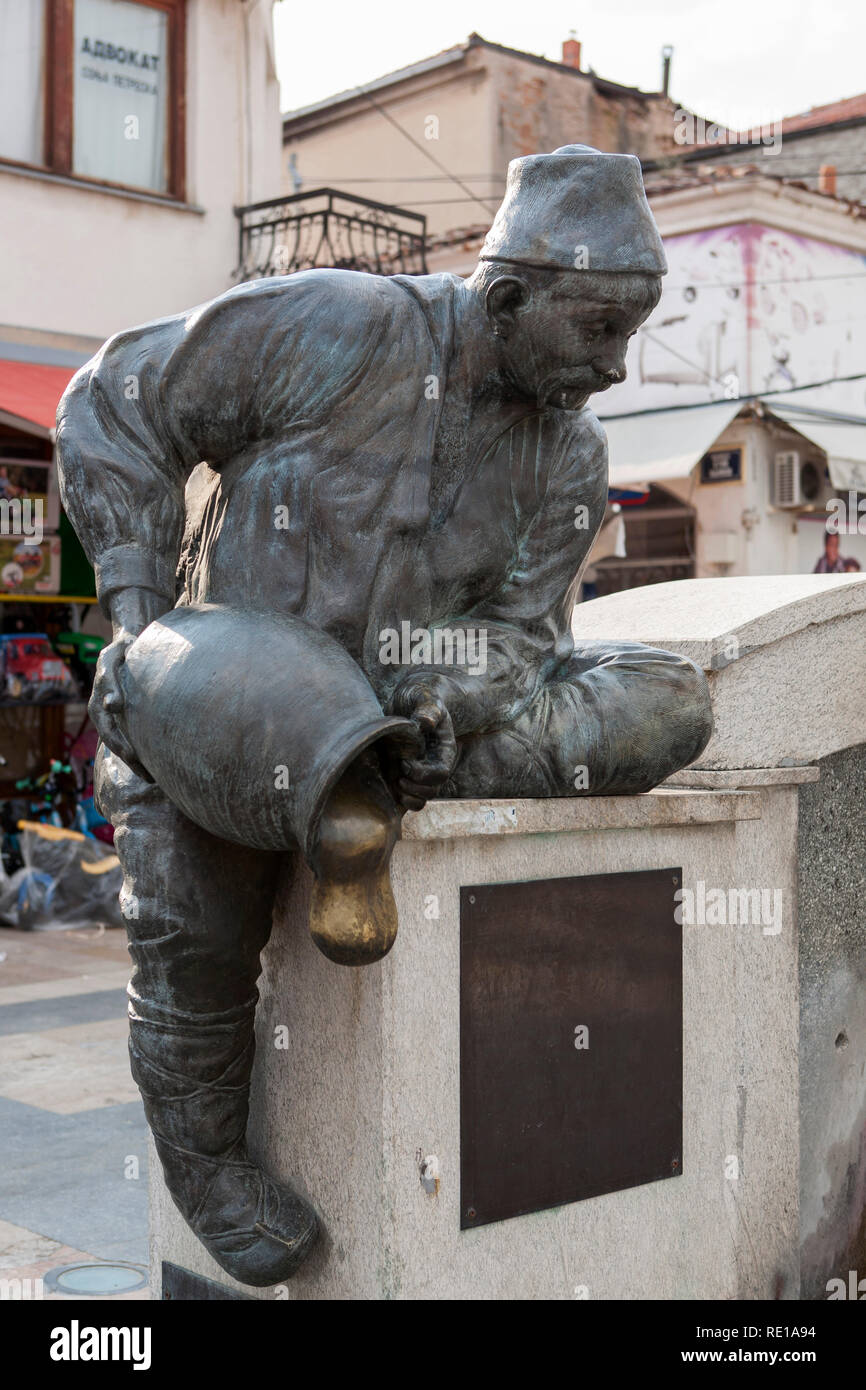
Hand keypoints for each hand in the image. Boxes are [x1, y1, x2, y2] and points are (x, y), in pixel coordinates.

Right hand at [89, 632, 152, 781]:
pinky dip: (139, 754)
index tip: (135, 758)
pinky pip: (127, 739)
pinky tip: (154, 767)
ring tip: (152, 779)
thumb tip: (111, 706)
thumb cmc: (122, 649)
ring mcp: (110, 716)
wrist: (125, 644)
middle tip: (149, 776)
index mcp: (99, 700)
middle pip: (115, 742)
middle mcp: (102, 711)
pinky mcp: (122, 718)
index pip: (109, 728)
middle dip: (131, 760)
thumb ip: (111, 679)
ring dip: (135, 763)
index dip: (121, 744)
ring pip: (120, 744)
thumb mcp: (115, 655)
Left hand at [387, 678, 457, 810]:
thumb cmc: (420, 695)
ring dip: (408, 798)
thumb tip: (425, 723)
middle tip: (397, 775)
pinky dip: (401, 800)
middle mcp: (435, 763)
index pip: (440, 773)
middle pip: (432, 790)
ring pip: (422, 799)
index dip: (421, 773)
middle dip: (414, 788)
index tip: (403, 761)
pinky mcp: (407, 774)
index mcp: (444, 749)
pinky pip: (410, 798)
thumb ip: (428, 708)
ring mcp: (421, 770)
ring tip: (395, 783)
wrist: (409, 698)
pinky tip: (391, 789)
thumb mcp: (425, 696)